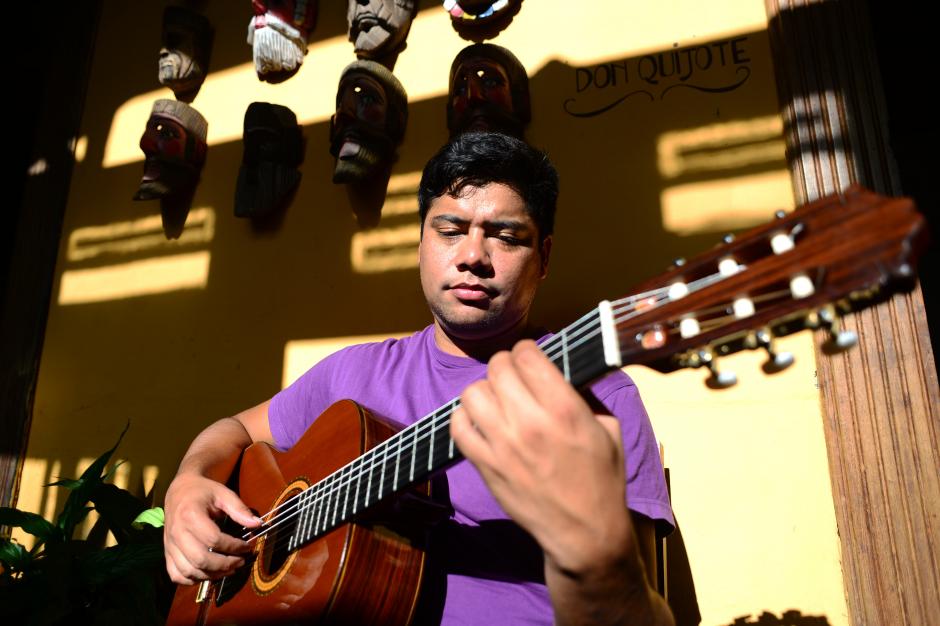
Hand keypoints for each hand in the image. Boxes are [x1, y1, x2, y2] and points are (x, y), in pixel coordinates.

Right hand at [163, 473, 261, 584]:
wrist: (179, 491)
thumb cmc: (203, 492)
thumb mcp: (223, 494)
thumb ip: (239, 509)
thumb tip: (257, 525)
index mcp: (190, 515)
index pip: (214, 539)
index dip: (234, 546)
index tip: (248, 546)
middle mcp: (177, 533)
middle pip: (201, 560)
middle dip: (225, 565)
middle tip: (241, 561)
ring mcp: (169, 545)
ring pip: (189, 571)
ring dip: (212, 575)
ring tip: (230, 569)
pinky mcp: (167, 553)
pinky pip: (177, 575)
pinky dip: (193, 580)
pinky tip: (209, 573)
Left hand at [450, 340, 632, 574]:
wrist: (584, 532)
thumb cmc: (602, 480)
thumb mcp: (608, 429)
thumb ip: (584, 396)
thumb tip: (562, 371)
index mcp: (565, 409)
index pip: (527, 355)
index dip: (526, 350)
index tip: (529, 356)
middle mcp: (530, 422)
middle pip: (497, 368)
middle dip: (505, 365)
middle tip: (512, 375)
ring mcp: (503, 445)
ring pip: (473, 392)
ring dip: (484, 390)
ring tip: (496, 399)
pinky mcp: (486, 466)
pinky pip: (458, 426)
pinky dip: (464, 417)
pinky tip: (480, 421)